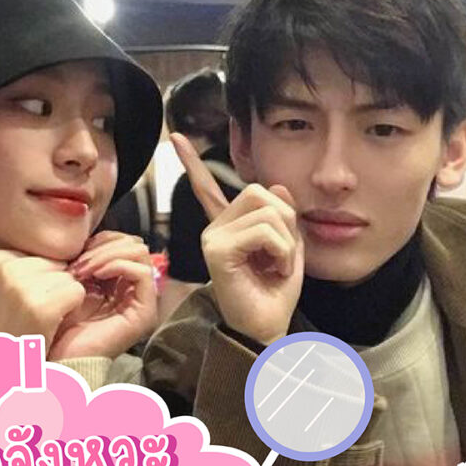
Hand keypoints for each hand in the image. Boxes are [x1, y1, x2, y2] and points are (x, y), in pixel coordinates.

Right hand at [0, 250, 85, 345]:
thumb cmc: (10, 333)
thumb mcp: (9, 289)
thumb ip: (33, 267)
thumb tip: (77, 246)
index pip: (46, 255)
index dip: (47, 281)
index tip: (24, 304)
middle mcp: (6, 267)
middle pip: (60, 263)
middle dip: (56, 288)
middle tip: (32, 316)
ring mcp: (22, 287)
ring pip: (71, 277)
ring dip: (64, 301)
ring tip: (38, 322)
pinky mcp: (40, 307)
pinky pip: (77, 292)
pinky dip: (71, 310)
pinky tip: (48, 326)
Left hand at [48, 231, 157, 360]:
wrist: (57, 358)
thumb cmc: (58, 323)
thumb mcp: (69, 281)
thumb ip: (83, 260)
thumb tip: (86, 237)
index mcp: (117, 280)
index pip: (122, 241)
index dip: (100, 239)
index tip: (75, 253)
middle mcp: (134, 288)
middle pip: (133, 243)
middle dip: (103, 245)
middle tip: (78, 263)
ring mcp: (141, 300)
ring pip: (139, 252)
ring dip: (108, 254)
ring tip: (83, 269)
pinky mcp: (144, 312)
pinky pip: (141, 272)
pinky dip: (117, 265)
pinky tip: (95, 275)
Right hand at [171, 132, 303, 343]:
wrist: (268, 328)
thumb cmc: (275, 293)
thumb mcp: (289, 248)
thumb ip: (282, 217)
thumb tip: (279, 186)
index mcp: (228, 226)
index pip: (208, 188)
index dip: (193, 162)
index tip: (176, 138)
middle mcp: (215, 229)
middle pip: (261, 192)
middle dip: (285, 221)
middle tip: (281, 254)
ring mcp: (212, 238)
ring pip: (267, 210)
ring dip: (285, 241)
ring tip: (275, 265)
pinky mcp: (217, 250)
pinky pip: (264, 231)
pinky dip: (281, 251)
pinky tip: (272, 270)